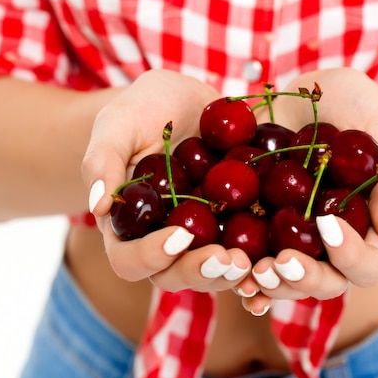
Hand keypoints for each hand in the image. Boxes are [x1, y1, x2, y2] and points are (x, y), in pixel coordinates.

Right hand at [82, 69, 251, 291]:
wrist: (184, 101)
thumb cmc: (140, 110)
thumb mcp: (117, 125)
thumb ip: (102, 161)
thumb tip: (98, 207)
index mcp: (129, 227)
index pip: (129, 259)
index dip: (150, 257)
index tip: (178, 237)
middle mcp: (164, 241)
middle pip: (175, 275)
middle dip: (200, 272)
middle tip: (228, 259)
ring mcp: (202, 237)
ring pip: (213, 272)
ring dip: (232, 274)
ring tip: (252, 261)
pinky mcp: (234, 225)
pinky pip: (247, 252)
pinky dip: (261, 263)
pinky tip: (279, 259)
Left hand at [238, 67, 377, 313]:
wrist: (304, 95)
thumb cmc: (353, 105)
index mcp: (365, 229)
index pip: (368, 264)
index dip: (351, 256)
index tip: (328, 223)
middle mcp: (328, 244)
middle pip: (324, 283)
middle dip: (304, 279)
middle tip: (282, 262)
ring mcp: (291, 238)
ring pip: (284, 280)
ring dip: (269, 283)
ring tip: (251, 271)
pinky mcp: (258, 226)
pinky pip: (249, 259)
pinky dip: (239, 273)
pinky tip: (227, 271)